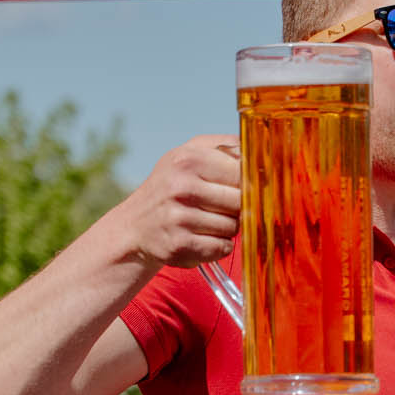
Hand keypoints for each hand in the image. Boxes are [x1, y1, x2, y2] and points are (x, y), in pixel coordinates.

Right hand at [123, 137, 240, 269]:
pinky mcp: (180, 245)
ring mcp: (179, 218)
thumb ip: (225, 147)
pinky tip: (202, 238)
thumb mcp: (188, 154)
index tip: (244, 187)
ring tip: (208, 222)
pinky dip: (219, 246)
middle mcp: (181, 187)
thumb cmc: (170, 187)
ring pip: (233, 227)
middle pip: (240, 201)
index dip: (249, 183)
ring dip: (228, 228)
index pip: (241, 172)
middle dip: (238, 207)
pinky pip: (222, 248)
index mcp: (187, 160)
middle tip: (222, 207)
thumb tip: (260, 149)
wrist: (134, 227)